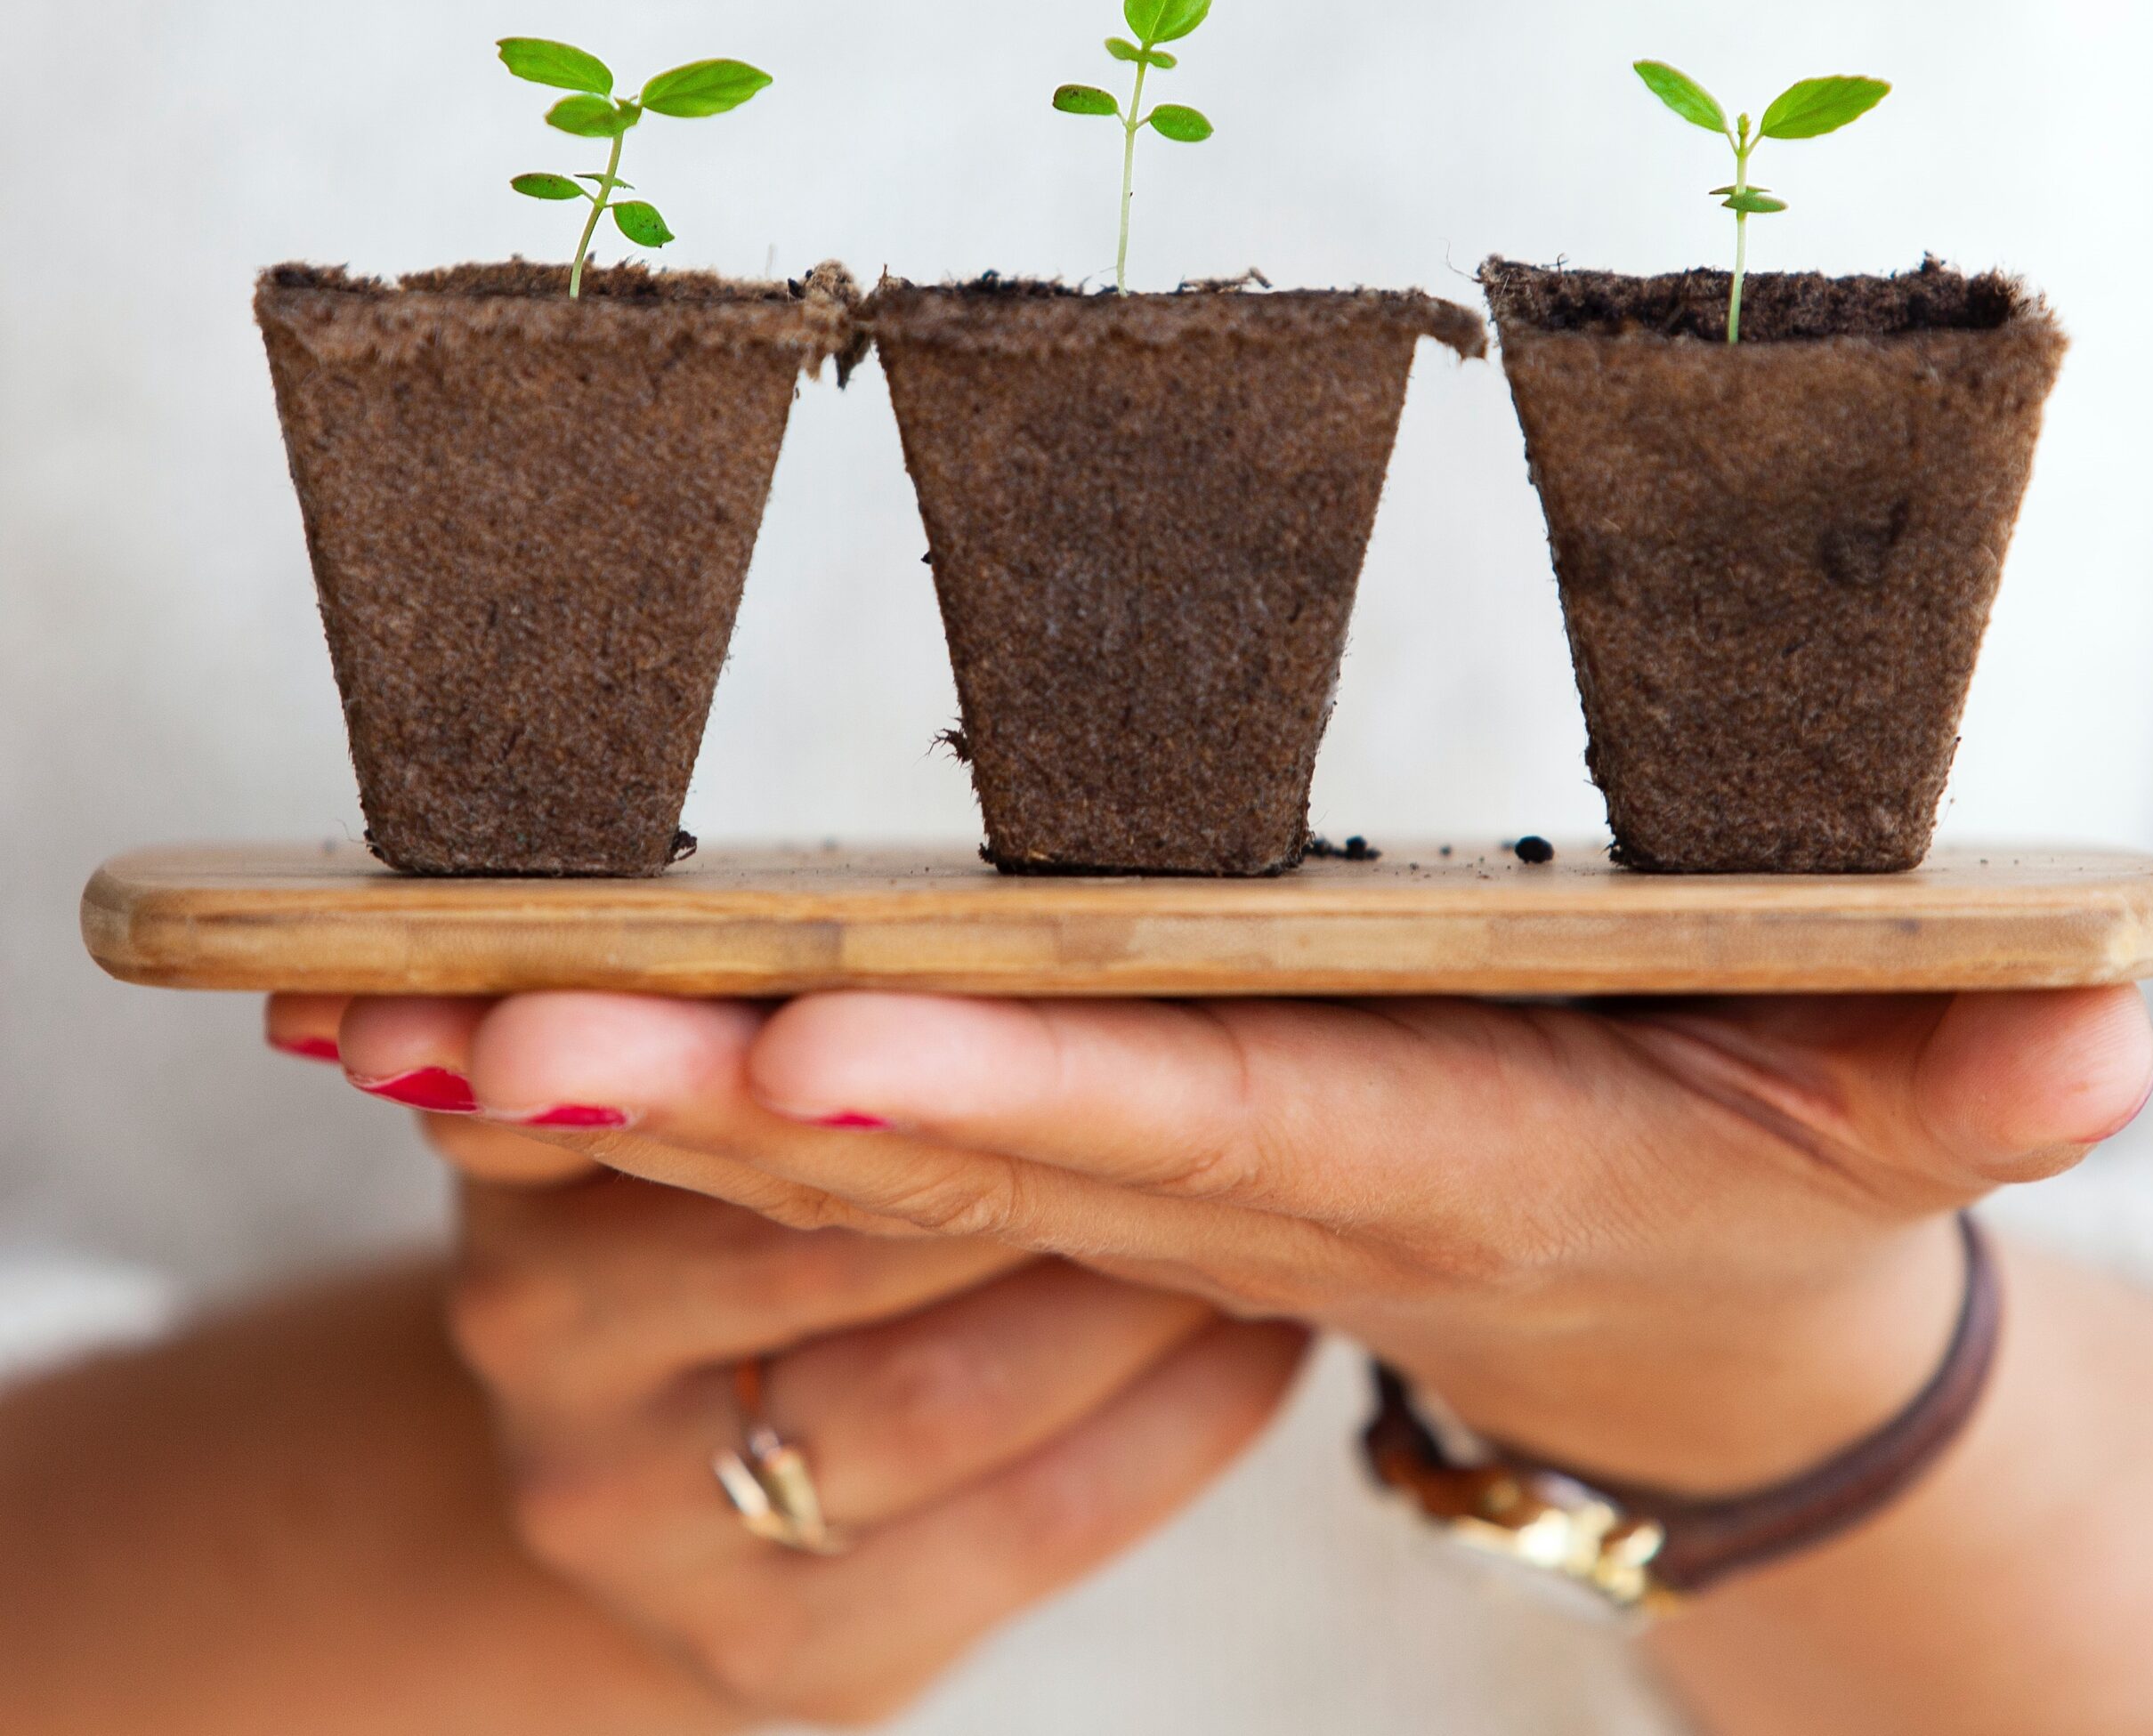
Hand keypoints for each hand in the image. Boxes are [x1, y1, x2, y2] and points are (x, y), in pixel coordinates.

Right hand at [265, 997, 1305, 1725]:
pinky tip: (1265, 1344)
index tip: (954, 1005)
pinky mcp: (781, 1652)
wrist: (658, 1478)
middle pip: (831, 1231)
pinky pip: (1032, 1522)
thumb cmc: (723, 1220)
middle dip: (1043, 1154)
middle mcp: (535, 1335)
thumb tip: (858, 862)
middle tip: (1230, 1057)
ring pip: (944, 1389)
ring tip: (1273, 1209)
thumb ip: (715, 997)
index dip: (815, 1050)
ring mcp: (641, 1521)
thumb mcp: (684, 1082)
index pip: (686, 1072)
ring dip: (1137, 1295)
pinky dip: (1175, 1424)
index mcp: (516, 1147)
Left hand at [297, 987, 2152, 1495]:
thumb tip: (2096, 1034)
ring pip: (856, 1157)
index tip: (833, 1046)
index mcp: (1390, 1162)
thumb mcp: (1867, 1124)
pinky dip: (667, 1105)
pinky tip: (486, 1048)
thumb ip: (1953, 1079)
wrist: (1638, 1290)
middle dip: (729, 1098)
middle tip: (502, 1022)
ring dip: (647, 1107)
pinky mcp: (1056, 1164)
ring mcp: (1110, 1190)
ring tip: (426, 1024)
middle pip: (949, 1146)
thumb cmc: (1729, 1170)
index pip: (1183, 1132)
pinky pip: (833, 1151)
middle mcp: (1215, 1192)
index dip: (1017, 1095)